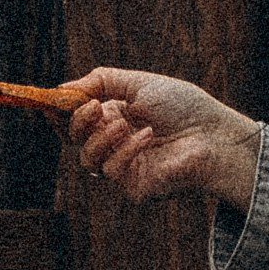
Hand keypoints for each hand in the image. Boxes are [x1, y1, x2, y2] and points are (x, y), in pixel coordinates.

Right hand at [63, 67, 261, 212]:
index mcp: (113, 118)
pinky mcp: (133, 187)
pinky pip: (111, 171)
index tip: (53, 100)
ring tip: (125, 122)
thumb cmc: (184, 107)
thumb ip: (100, 81)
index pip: (74, 120)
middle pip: (73, 140)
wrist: (215, 134)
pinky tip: (147, 137)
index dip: (59, 112)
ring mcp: (123, 168)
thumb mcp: (139, 84)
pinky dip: (125, 150)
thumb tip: (61, 88)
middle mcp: (114, 144)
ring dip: (101, 138)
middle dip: (77, 122)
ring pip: (87, 159)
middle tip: (93, 107)